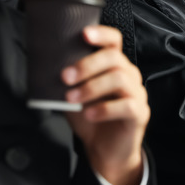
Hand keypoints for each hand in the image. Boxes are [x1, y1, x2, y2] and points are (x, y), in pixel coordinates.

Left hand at [62, 25, 148, 184]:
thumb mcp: (74, 94)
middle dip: (87, 65)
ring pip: (120, 79)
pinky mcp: (140, 113)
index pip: (113, 41)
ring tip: (72, 98)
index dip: (101, 34)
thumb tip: (43, 67)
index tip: (83, 34)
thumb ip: (68, 80)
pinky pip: (127, 105)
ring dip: (91, 87)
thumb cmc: (90, 117)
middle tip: (66, 77)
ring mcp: (137, 93)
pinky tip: (90, 114)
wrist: (105, 151)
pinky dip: (105, 108)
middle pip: (114, 58)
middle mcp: (129, 74)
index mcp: (114, 65)